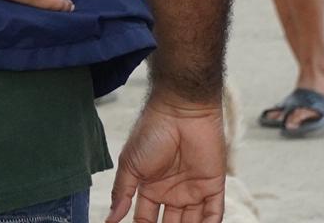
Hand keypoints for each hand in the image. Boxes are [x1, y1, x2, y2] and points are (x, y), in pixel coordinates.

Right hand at [107, 95, 225, 222]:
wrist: (180, 111)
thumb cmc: (151, 132)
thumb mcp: (130, 165)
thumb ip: (122, 193)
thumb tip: (109, 219)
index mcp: (151, 187)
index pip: (145, 218)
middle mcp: (172, 192)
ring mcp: (193, 190)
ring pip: (192, 222)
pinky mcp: (213, 186)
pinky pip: (214, 213)